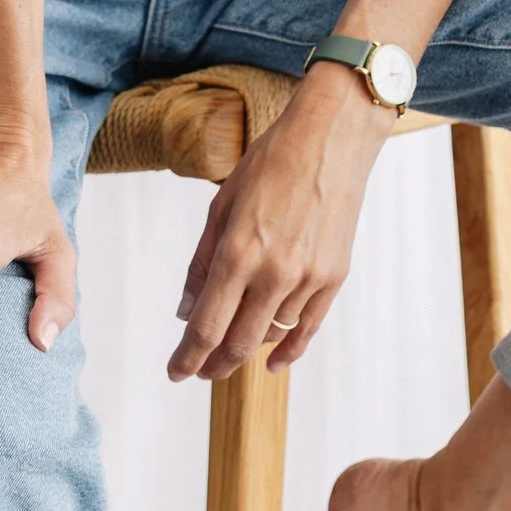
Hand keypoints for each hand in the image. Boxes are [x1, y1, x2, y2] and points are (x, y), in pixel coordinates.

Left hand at [168, 74, 387, 382]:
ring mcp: (309, 278)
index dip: (187, 357)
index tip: (175, 371)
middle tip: (199, 371)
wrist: (331, 139)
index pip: (206, 326)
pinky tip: (273, 361)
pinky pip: (309, 328)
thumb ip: (202, 263)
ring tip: (231, 349)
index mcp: (238, 252)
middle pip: (238, 343)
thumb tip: (186, 309)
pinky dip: (289, 350)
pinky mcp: (334, 277)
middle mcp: (274, 272)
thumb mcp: (222, 206)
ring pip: (271, 336)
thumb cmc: (271, 162)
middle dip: (213, 365)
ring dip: (248, 348)